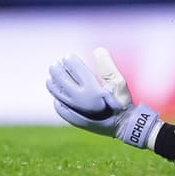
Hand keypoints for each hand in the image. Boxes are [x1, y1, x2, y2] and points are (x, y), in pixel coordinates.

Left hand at [46, 48, 160, 148]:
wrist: (123, 125)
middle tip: (55, 64)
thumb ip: (107, 65)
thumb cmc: (122, 102)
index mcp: (92, 89)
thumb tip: (97, 49)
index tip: (68, 56)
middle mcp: (81, 100)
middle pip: (63, 81)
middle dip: (57, 71)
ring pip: (59, 95)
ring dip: (53, 84)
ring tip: (50, 77)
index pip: (76, 70)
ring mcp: (76, 110)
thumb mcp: (119, 82)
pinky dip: (57, 101)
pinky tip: (56, 96)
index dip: (70, 61)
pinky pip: (61, 109)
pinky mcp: (75, 120)